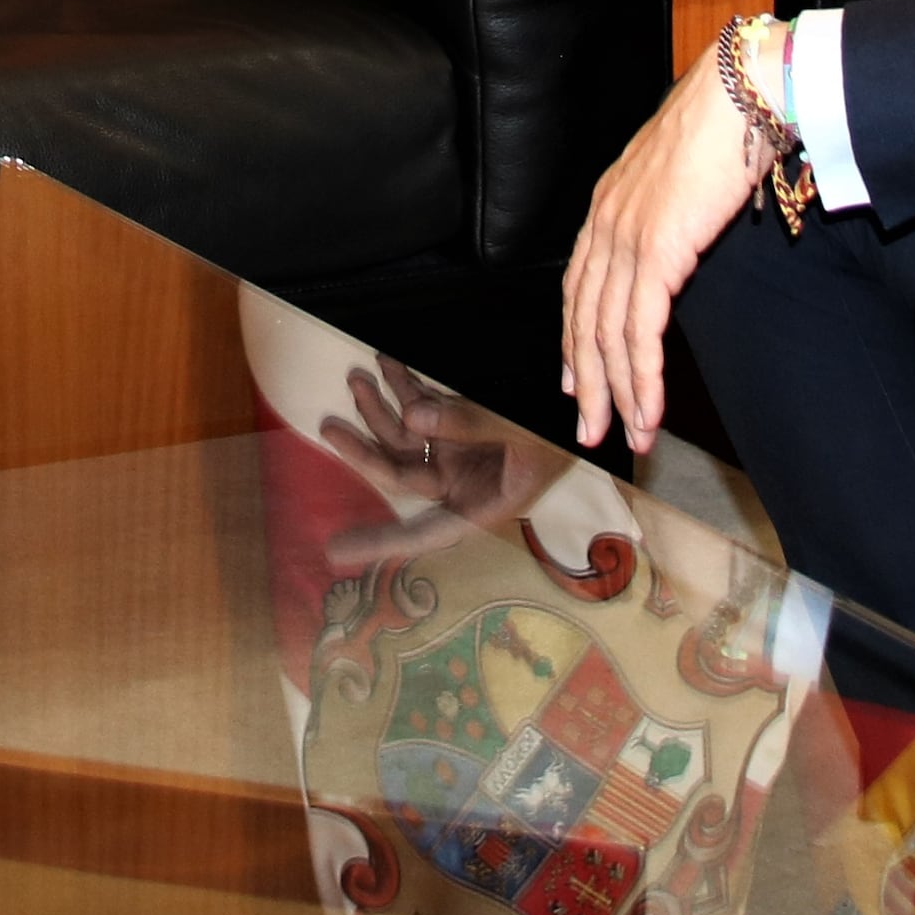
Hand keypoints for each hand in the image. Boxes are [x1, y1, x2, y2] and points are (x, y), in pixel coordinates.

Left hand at [315, 359, 554, 566]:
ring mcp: (458, 450)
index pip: (424, 532)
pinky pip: (422, 406)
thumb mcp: (524, 432)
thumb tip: (413, 420)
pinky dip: (403, 385)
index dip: (380, 543)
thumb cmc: (565, 431)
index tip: (336, 551)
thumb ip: (472, 424)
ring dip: (379, 407)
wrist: (586, 404)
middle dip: (363, 449)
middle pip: (401, 473)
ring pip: (404, 435)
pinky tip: (385, 363)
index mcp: (482, 505)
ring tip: (357, 377)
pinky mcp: (459, 421)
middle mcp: (463, 481)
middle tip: (328, 427)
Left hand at [561, 65, 764, 454]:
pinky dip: (642, 379)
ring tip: (627, 436)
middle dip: (589, 380)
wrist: (741, 92)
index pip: (580, 286)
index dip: (576, 338)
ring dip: (618, 393)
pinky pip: (641, 331)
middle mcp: (607, 222)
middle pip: (585, 318)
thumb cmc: (725, 126)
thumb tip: (678, 242)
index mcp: (609, 204)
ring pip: (608, 334)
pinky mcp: (658, 252)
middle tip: (592, 429)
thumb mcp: (683, 177)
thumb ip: (670, 214)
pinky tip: (648, 411)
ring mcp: (627, 237)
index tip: (577, 379)